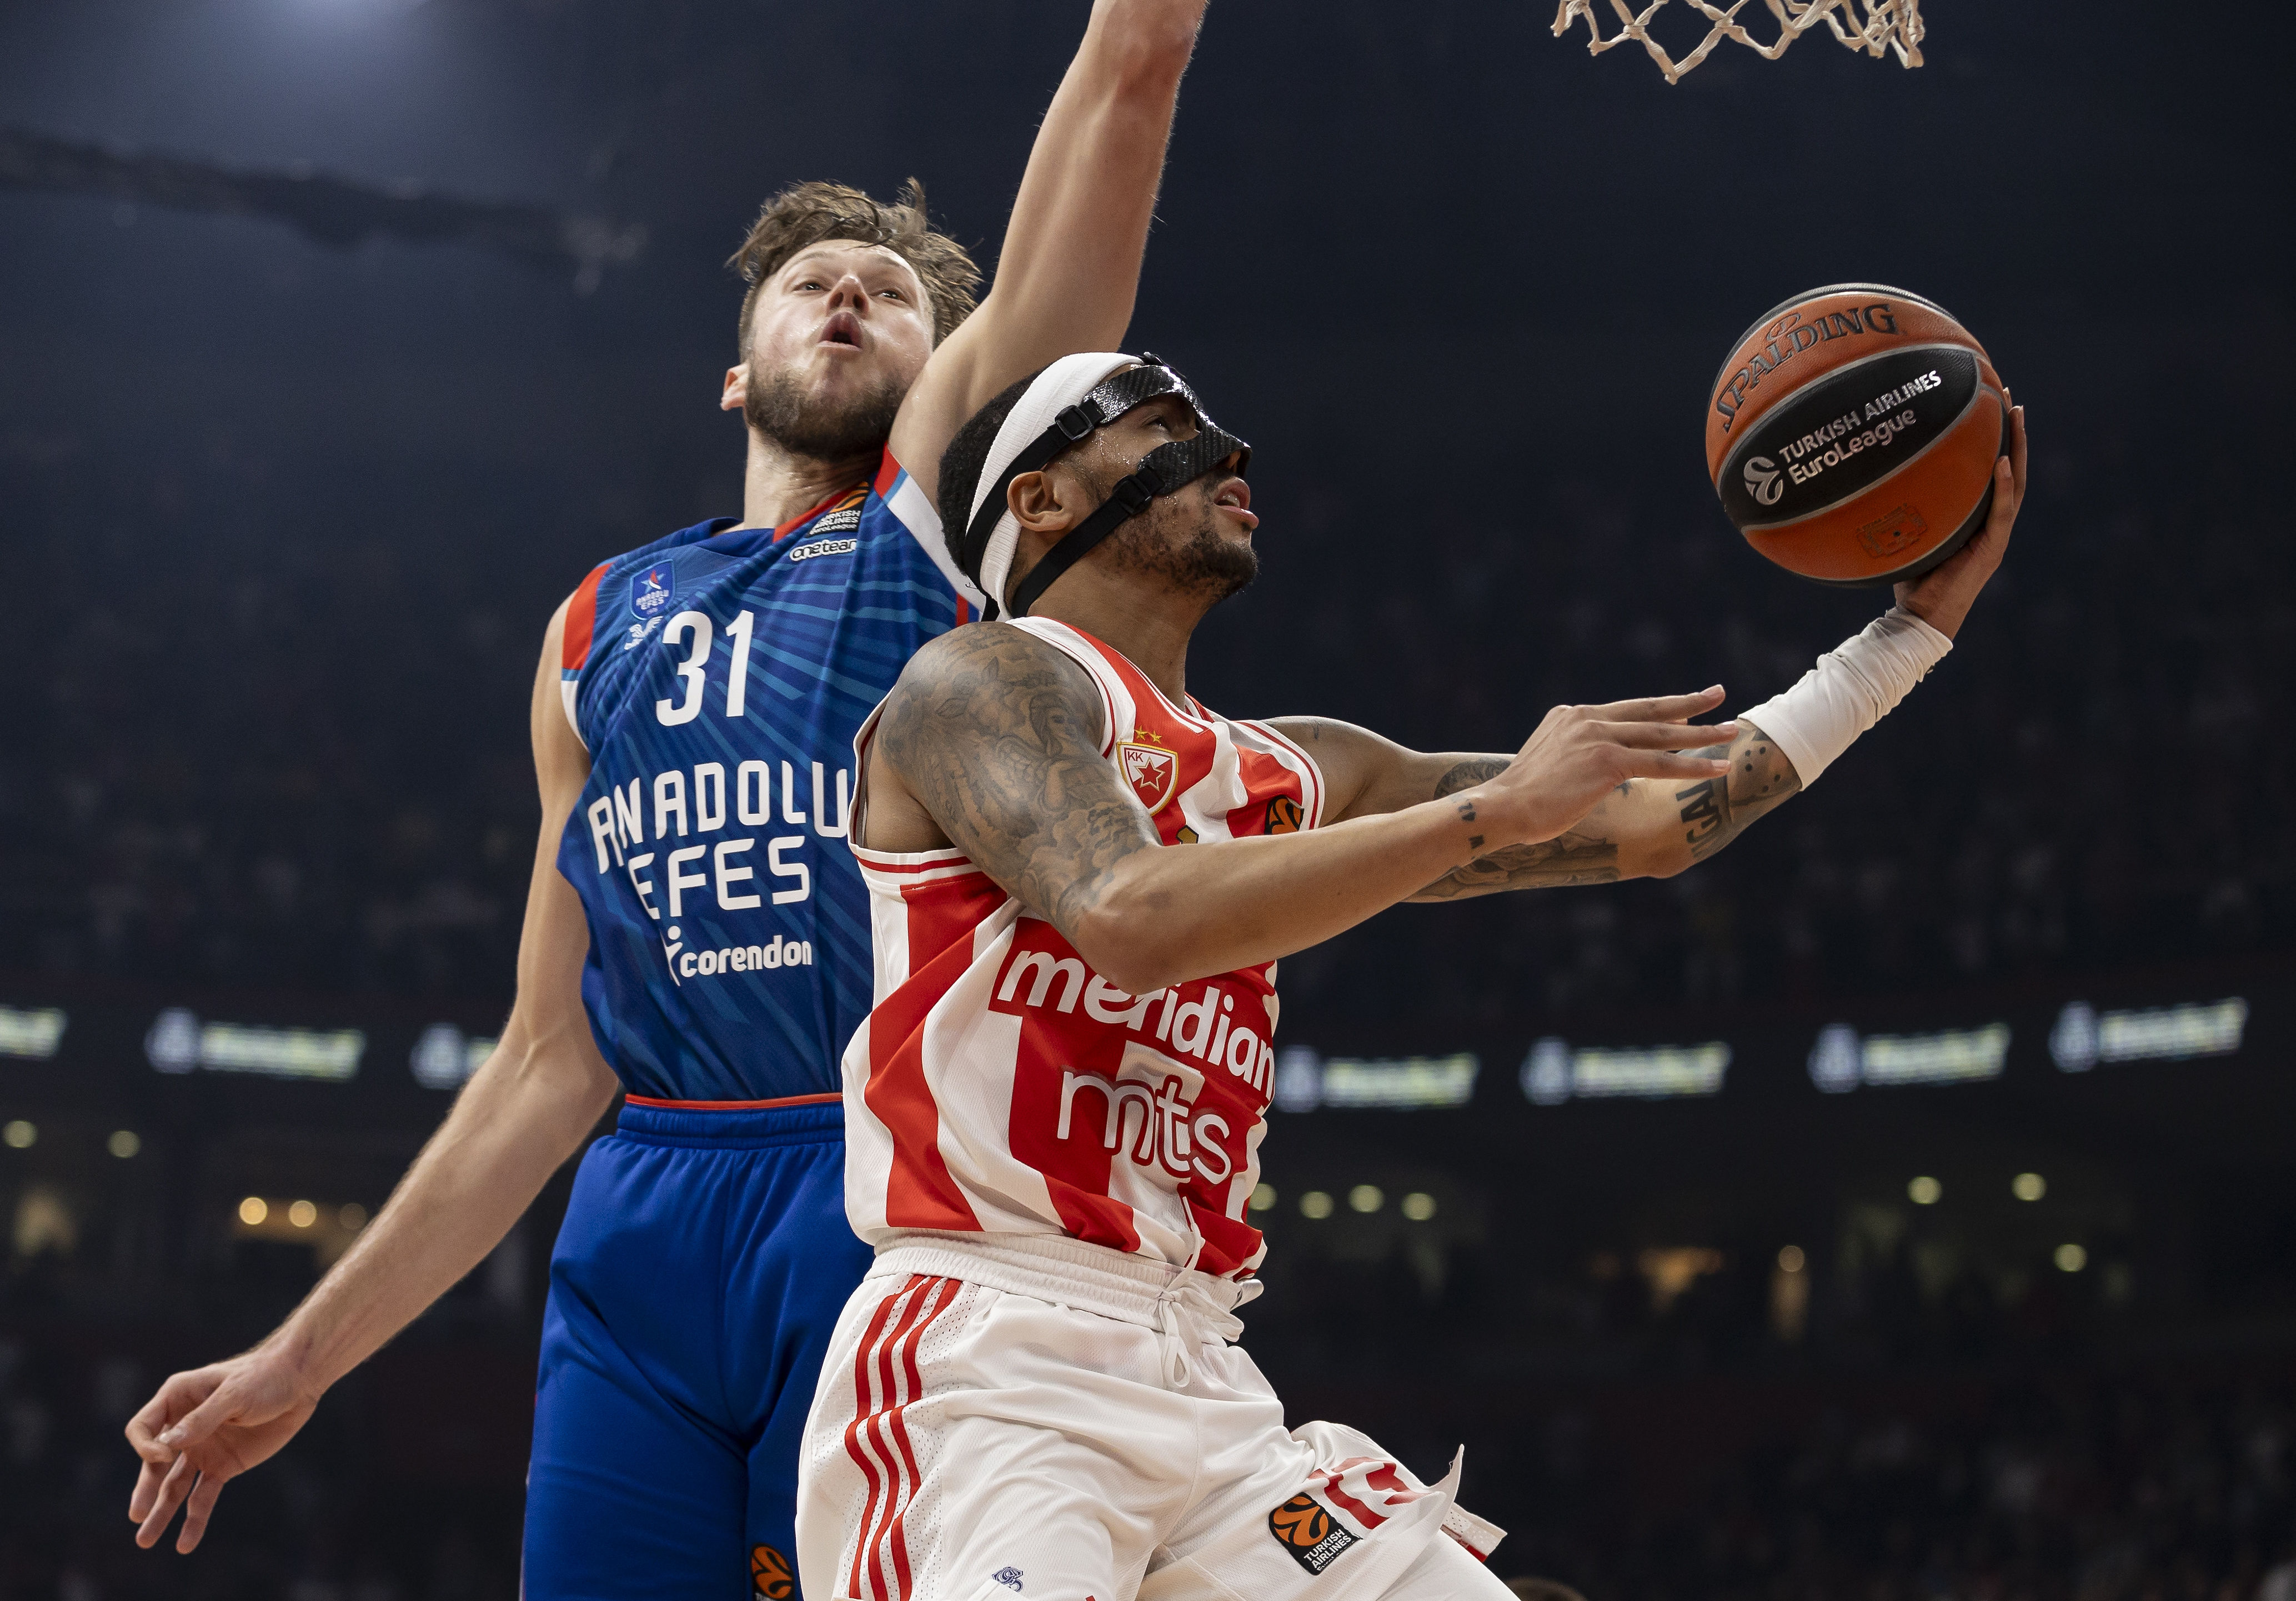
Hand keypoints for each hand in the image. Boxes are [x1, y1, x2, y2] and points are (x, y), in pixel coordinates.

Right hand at [125, 1348, 319, 1552]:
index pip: (142, 1429)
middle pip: (154, 1463)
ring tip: (145, 1541)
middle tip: (136, 1516)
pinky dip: (194, 1519)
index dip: (146, 1446)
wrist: (299, 1384)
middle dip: (145, 1489)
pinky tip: (185, 1543)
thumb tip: (165, 1446)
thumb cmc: (264, 1377)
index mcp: (177, 1400)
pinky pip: (202, 1496)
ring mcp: (202, 1449)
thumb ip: (202, 1419)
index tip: (164, 1456)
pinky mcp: (222, 1466)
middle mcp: (183, 1428)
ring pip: (174, 1486)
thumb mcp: (235, 1394)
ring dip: (161, 1512)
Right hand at [1468, 689, 1735, 848]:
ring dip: (1702, 735)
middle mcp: (1586, 717)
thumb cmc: (1522, 797)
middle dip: (1689, 702)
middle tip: (1717, 694)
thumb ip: (1575, 753)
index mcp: (1571, 715)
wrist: (1503, 807)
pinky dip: (1693, 766)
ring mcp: (1598, 736)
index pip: (1625, 710)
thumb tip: (1596, 766)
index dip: (1659, 710)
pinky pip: (1661, 764)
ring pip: (1662, 735)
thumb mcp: (1549, 761)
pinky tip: (1717, 768)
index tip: (1685, 707)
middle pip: (1650, 710)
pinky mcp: (1608, 761)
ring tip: (1731, 733)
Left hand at [1897, 391, 2027, 638]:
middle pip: (2010, 468)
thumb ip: (1907, 506)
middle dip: (2013, 433)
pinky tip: (2001, 462)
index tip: (1991, 407)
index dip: (1995, 439)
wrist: (1919, 617)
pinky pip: (2000, 511)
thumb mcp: (1909, 531)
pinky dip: (2002, 487)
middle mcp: (1991, 522)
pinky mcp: (1992, 548)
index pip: (1992, 471)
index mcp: (1976, 518)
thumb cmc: (1909, 577)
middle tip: (2009, 397)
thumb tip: (1877, 474)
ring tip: (2016, 416)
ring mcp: (1995, 534)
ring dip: (2017, 449)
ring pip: (2015, 483)